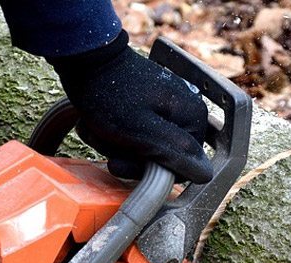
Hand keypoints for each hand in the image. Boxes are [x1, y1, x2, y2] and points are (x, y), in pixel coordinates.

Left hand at [48, 30, 212, 182]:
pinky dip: (113, 135)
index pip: (181, 167)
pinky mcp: (147, 105)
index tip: (122, 161)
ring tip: (97, 129)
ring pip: (143, 148)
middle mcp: (185, 111)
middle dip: (128, 156)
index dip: (151, 170)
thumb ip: (177, 154)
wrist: (84, 59)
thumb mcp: (143, 132)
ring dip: (115, 146)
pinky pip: (133, 134)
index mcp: (193, 117)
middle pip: (161, 158)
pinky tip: (97, 124)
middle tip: (105, 142)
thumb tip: (206, 175)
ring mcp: (166, 107)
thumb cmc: (110, 96)